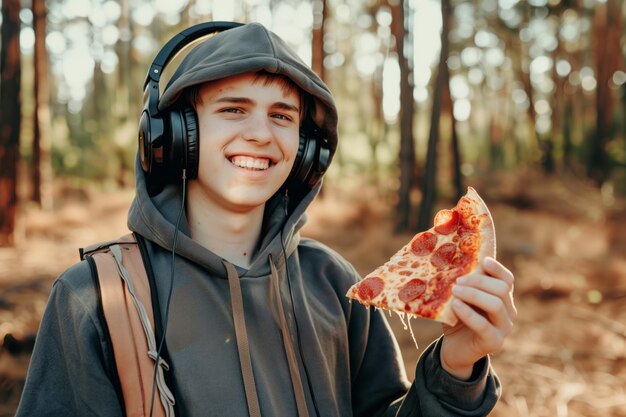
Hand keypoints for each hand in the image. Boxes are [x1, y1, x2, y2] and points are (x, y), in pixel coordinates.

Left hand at [439, 257, 516, 379]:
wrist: (454, 348)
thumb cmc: (457, 317)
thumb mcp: (460, 297)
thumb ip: (462, 283)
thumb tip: (451, 260)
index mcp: (503, 298)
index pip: (507, 279)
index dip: (497, 268)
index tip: (483, 260)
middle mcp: (509, 312)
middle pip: (502, 289)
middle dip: (479, 282)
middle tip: (458, 280)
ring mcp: (504, 328)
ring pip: (496, 305)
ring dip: (474, 295)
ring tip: (455, 291)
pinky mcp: (494, 342)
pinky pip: (484, 326)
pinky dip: (469, 314)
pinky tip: (456, 305)